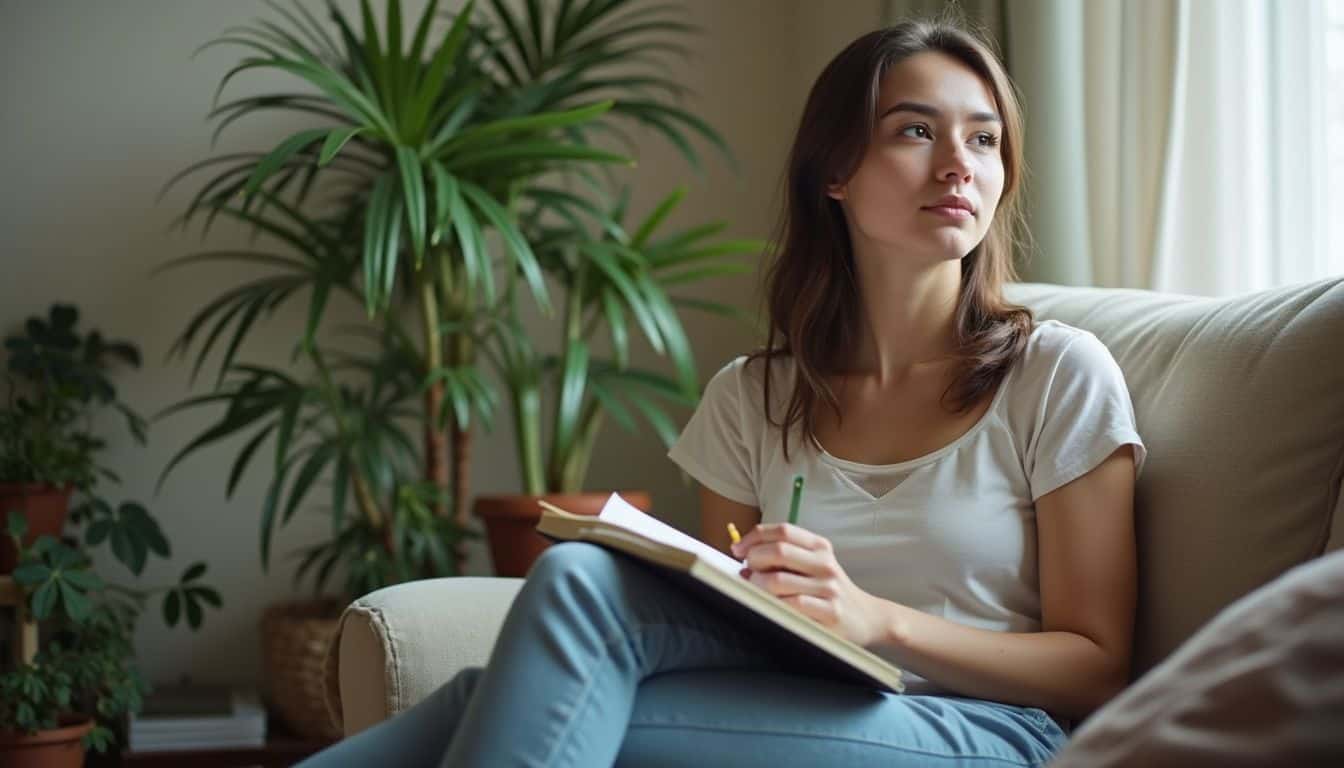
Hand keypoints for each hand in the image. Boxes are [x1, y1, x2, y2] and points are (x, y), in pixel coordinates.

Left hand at [730, 522, 886, 646]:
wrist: (868, 617)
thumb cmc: (830, 590)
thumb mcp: (813, 565)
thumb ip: (783, 558)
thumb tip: (743, 560)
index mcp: (820, 547)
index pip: (782, 530)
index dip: (754, 537)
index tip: (738, 549)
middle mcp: (825, 563)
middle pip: (778, 550)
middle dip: (754, 560)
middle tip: (749, 571)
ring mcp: (828, 588)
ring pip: (778, 580)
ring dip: (757, 586)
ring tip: (757, 591)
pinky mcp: (829, 613)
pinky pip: (790, 605)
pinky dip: (772, 605)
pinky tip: (771, 607)